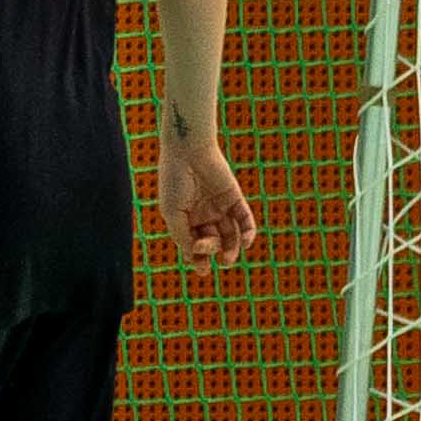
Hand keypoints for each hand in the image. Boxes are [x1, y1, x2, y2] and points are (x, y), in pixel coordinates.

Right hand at [159, 135, 258, 268]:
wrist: (188, 151)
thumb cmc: (175, 180)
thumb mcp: (173, 212)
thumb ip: (182, 235)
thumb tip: (193, 255)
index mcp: (185, 220)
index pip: (194, 246)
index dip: (198, 259)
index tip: (202, 269)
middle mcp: (203, 216)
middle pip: (212, 243)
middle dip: (210, 250)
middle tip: (206, 246)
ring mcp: (219, 208)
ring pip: (230, 236)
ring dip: (231, 250)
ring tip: (228, 260)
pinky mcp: (235, 199)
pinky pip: (244, 220)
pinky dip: (248, 233)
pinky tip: (246, 244)